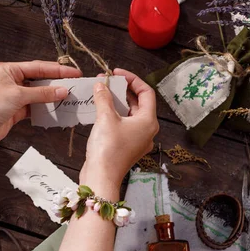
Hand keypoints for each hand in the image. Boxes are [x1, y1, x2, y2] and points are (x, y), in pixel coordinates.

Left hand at [0, 61, 81, 149]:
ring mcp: (14, 96)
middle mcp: (12, 80)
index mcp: (9, 69)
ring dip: (52, 96)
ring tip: (69, 97)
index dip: (57, 70)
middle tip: (74, 84)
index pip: (38, 67)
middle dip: (56, 82)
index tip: (73, 73)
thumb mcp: (18, 95)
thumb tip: (62, 90)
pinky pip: (35, 107)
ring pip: (38, 94)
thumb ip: (42, 93)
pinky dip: (45, 108)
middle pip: (39, 79)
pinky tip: (56, 108)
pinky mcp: (15, 110)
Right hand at [82, 69, 158, 194]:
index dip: (132, 79)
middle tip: (107, 81)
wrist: (101, 177)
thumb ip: (104, 97)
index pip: (146, 92)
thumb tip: (101, 84)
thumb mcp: (105, 117)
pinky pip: (124, 124)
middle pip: (139, 103)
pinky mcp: (127, 147)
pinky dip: (114, 114)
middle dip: (123, 90)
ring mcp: (137, 140)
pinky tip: (101, 109)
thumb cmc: (108, 148)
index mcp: (148, 121)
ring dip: (117, 102)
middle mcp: (147, 130)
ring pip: (130, 114)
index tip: (116, 73)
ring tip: (102, 92)